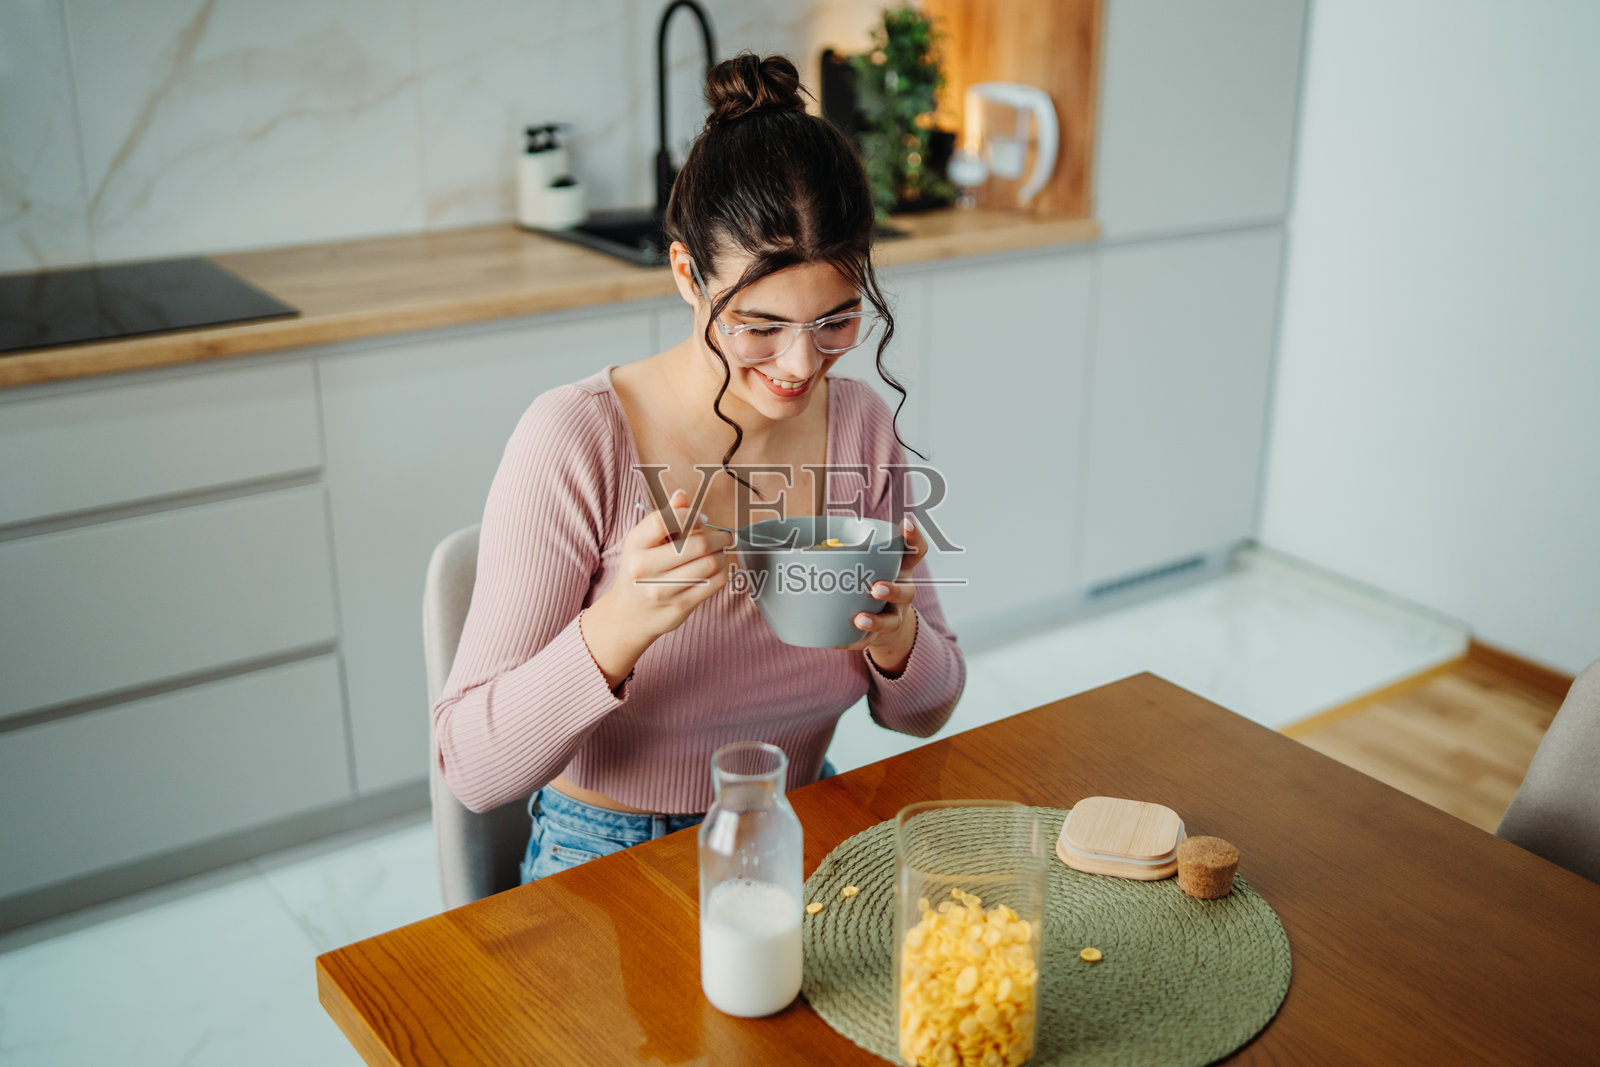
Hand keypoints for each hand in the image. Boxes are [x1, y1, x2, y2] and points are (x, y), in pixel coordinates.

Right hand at [581, 488, 731, 686]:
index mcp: (634, 545)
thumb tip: (682, 495)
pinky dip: (721, 571)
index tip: (701, 519)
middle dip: (717, 536)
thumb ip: (664, 518)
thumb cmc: (641, 571)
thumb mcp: (643, 543)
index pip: (663, 521)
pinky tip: (715, 569)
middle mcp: (644, 568)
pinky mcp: (679, 607)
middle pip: (697, 544)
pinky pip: (714, 583)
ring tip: (719, 551)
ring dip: (722, 554)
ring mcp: (662, 591)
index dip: (689, 515)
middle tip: (722, 535)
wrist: (628, 616)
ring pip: (710, 564)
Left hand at [837, 516, 921, 675]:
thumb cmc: (868, 585)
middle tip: (875, 588)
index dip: (913, 537)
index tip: (904, 522)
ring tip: (859, 619)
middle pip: (906, 591)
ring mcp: (892, 617)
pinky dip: (852, 641)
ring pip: (891, 621)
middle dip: (893, 589)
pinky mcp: (878, 638)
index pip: (914, 551)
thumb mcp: (867, 566)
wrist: (885, 629)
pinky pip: (866, 642)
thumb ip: (841, 550)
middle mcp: (901, 593)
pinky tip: (836, 641)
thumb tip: (787, 539)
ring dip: (876, 621)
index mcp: (899, 570)